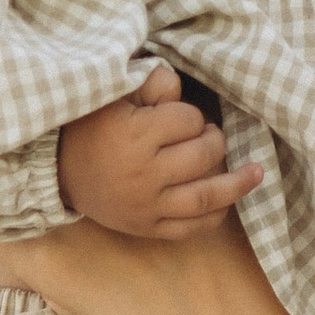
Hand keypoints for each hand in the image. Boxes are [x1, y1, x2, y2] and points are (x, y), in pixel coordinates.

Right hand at [58, 64, 263, 237]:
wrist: (58, 171)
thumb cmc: (90, 127)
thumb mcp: (113, 96)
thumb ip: (150, 86)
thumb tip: (178, 87)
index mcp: (135, 136)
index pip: (188, 121)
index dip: (190, 116)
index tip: (178, 117)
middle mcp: (144, 174)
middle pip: (203, 156)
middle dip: (212, 141)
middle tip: (206, 136)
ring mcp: (147, 206)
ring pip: (205, 196)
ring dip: (236, 183)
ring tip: (256, 172)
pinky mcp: (146, 227)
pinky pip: (190, 228)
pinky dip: (214, 215)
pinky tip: (228, 201)